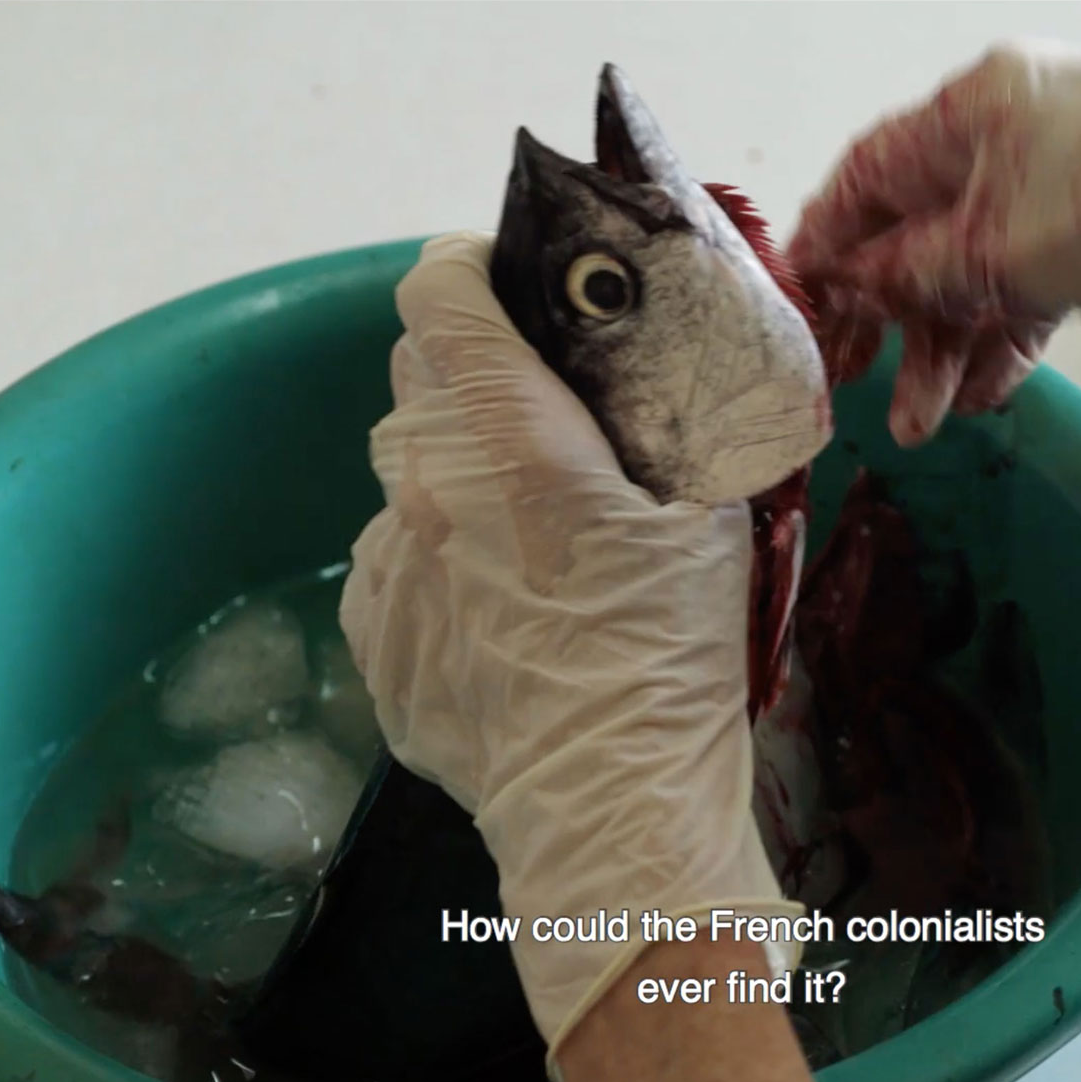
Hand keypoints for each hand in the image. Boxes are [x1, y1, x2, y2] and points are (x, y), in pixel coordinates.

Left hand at [338, 232, 802, 1081]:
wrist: (611, 812)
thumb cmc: (673, 662)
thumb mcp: (711, 516)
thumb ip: (670, 420)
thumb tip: (651, 366)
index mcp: (517, 442)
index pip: (439, 291)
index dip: (470, 270)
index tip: (506, 287)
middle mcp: (431, 488)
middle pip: (419, 373)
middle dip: (475, 374)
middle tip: (543, 420)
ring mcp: (387, 562)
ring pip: (404, 469)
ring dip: (456, 472)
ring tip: (526, 537)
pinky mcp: (370, 629)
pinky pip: (388, 554)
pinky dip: (434, 557)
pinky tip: (497, 608)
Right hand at [789, 40, 1080, 446]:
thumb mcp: (1004, 252)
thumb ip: (915, 274)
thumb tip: (851, 288)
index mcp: (972, 109)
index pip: (864, 178)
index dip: (823, 250)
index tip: (799, 318)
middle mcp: (1009, 134)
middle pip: (916, 231)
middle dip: (886, 318)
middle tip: (854, 388)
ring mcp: (1059, 181)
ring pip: (974, 267)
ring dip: (945, 346)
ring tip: (925, 425)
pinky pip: (1031, 282)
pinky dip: (1007, 335)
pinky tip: (988, 395)